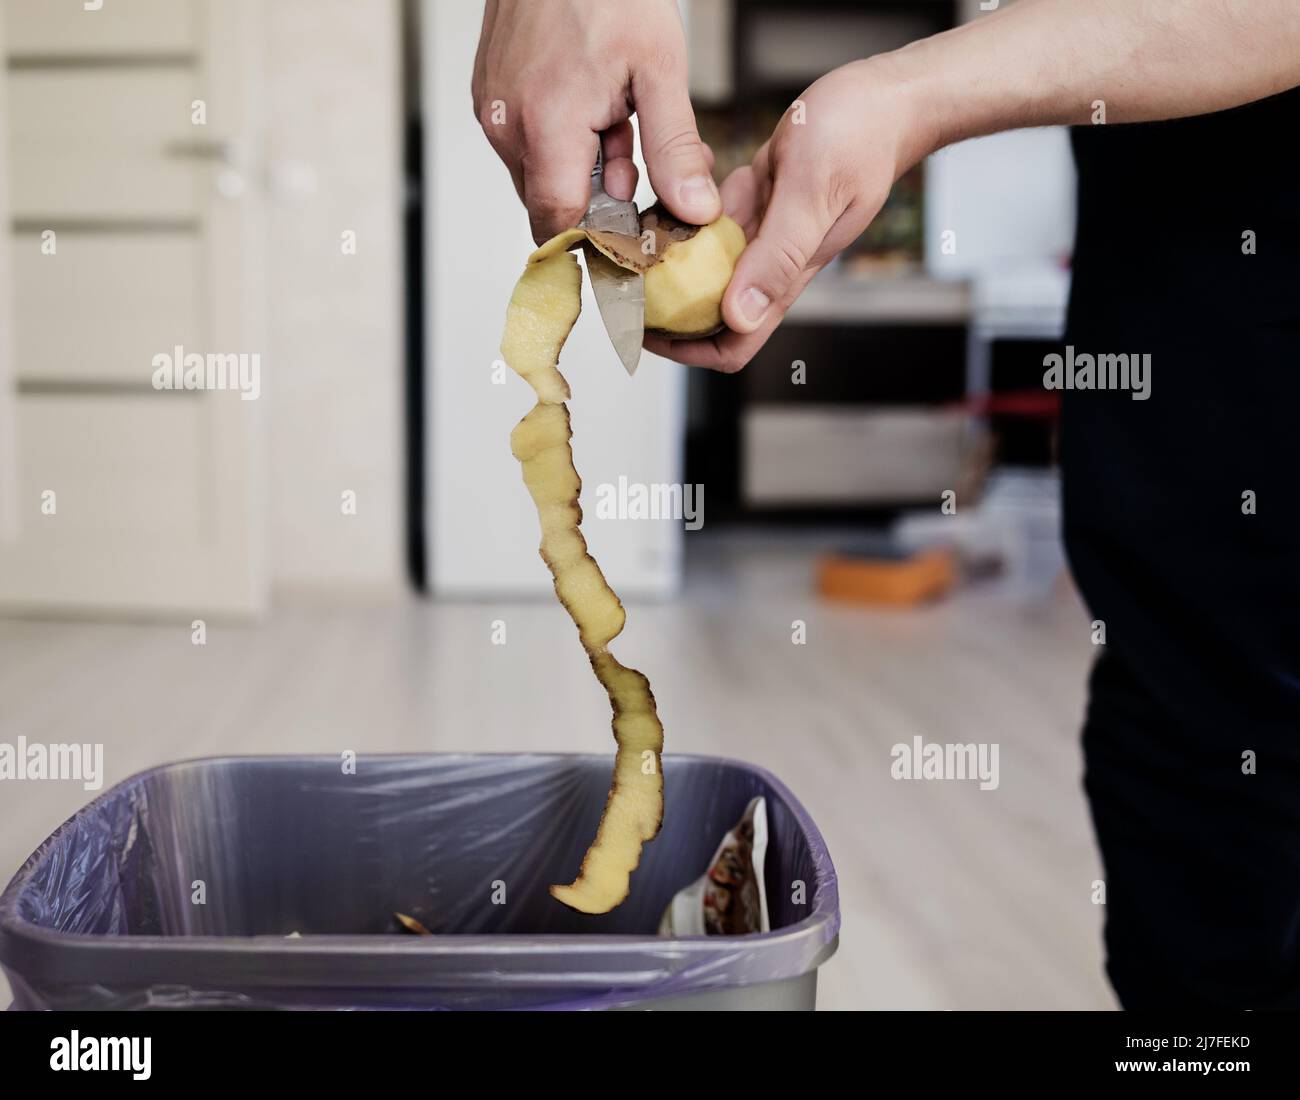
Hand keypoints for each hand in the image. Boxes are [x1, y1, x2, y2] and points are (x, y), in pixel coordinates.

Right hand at [472, 0, 721, 242]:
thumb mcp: (659, 69)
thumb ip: (674, 149)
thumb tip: (693, 209)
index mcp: (547, 125)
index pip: (560, 221)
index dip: (596, 240)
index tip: (632, 239)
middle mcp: (509, 125)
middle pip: (553, 204)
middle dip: (602, 200)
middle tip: (640, 160)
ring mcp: (495, 111)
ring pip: (543, 176)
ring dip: (586, 169)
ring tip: (620, 122)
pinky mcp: (492, 97)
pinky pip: (530, 146)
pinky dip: (566, 144)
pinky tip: (595, 110)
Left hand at [646, 59, 933, 371]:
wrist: (885, 98)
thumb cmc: (861, 138)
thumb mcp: (813, 193)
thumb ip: (779, 256)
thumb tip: (741, 316)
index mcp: (785, 275)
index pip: (734, 343)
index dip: (688, 348)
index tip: (645, 329)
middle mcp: (768, 262)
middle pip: (706, 310)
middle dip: (663, 303)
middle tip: (620, 277)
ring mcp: (761, 232)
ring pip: (700, 264)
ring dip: (666, 253)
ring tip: (631, 230)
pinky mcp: (756, 200)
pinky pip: (708, 219)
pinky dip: (685, 207)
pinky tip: (671, 185)